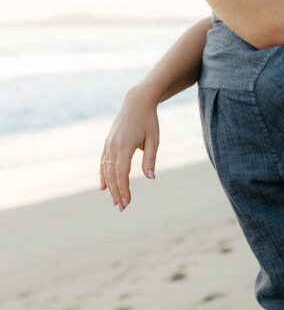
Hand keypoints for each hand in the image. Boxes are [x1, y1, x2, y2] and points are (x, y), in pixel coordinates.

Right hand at [99, 88, 159, 209]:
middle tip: (121, 208)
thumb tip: (150, 177)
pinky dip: (103, 175)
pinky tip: (103, 187)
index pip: (122, 174)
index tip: (127, 202)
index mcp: (124, 146)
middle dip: (116, 192)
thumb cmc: (149, 121)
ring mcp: (108, 144)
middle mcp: (113, 146)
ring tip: (114, 201)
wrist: (137, 102)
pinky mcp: (108, 142)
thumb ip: (150, 159)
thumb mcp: (154, 140)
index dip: (124, 189)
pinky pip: (103, 162)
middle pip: (112, 175)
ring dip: (110, 187)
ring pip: (106, 170)